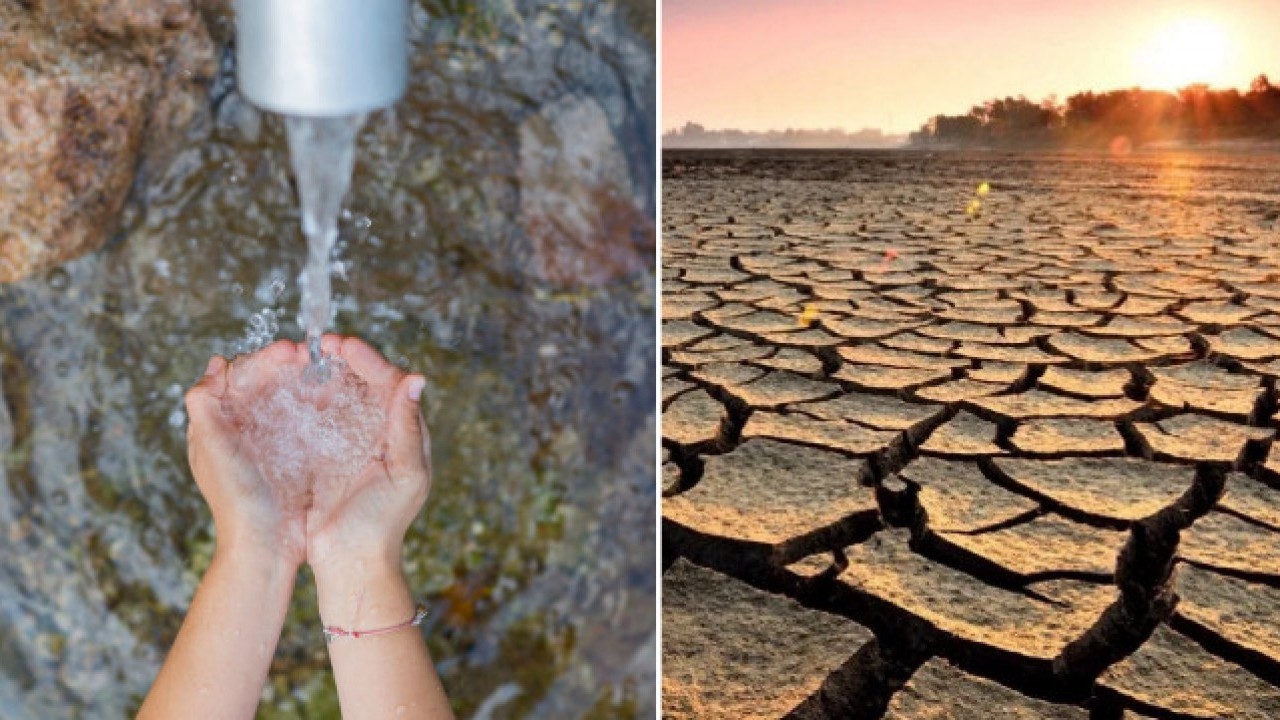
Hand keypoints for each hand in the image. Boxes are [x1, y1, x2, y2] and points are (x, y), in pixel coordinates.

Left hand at [185, 340, 308, 568]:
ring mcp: (271, 447)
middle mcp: (242, 434)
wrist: (266, 547)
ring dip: (308, 382)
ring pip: (288, 401)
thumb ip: (204, 404)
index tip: (291, 350)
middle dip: (289, 366)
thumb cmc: (237, 499)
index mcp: (218, 428)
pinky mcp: (295, 460)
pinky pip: (306, 424)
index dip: (264, 359)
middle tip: (315, 354)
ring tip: (329, 370)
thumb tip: (216, 365)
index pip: (239, 379)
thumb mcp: (212, 446)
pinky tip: (337, 398)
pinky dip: (320, 406)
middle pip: (266, 385)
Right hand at [305, 334, 431, 574]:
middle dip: (343, 359)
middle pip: (363, 382)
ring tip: (303, 357)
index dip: (368, 359)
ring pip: (339, 394)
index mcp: (404, 433)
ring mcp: (350, 442)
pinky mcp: (324, 455)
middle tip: (319, 344)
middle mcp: (379, 432)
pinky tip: (290, 387)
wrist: (352, 563)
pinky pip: (316, 416)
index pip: (390, 382)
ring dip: (323, 373)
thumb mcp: (403, 475)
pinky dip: (305, 397)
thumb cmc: (383, 523)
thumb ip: (408, 428)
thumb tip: (415, 379)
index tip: (342, 344)